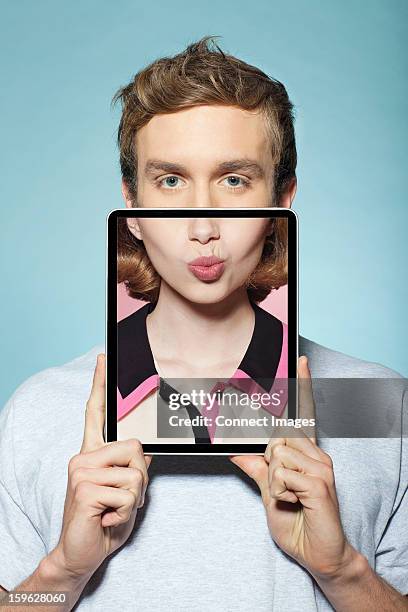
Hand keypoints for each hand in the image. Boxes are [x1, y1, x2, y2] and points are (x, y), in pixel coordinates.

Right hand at [46, 353, 151, 581]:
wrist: (82, 552)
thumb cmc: (104, 519)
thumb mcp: (124, 489)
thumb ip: (132, 465)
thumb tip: (146, 447)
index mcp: (92, 453)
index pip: (96, 412)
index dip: (100, 384)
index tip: (103, 358)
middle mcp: (83, 456)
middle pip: (135, 447)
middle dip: (140, 477)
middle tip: (123, 499)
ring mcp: (81, 471)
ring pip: (136, 473)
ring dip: (134, 499)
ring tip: (114, 510)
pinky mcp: (84, 488)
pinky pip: (128, 493)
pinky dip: (126, 512)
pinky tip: (106, 518)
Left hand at [230, 356, 354, 579]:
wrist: (319, 554)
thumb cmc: (296, 521)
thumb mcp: (269, 491)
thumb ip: (256, 467)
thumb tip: (235, 449)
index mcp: (307, 452)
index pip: (304, 414)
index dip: (302, 386)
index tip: (301, 361)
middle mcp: (316, 454)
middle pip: (276, 436)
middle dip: (269, 462)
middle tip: (282, 487)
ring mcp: (320, 466)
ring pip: (275, 453)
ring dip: (273, 480)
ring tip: (289, 497)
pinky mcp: (319, 482)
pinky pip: (281, 474)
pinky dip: (279, 492)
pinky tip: (294, 503)